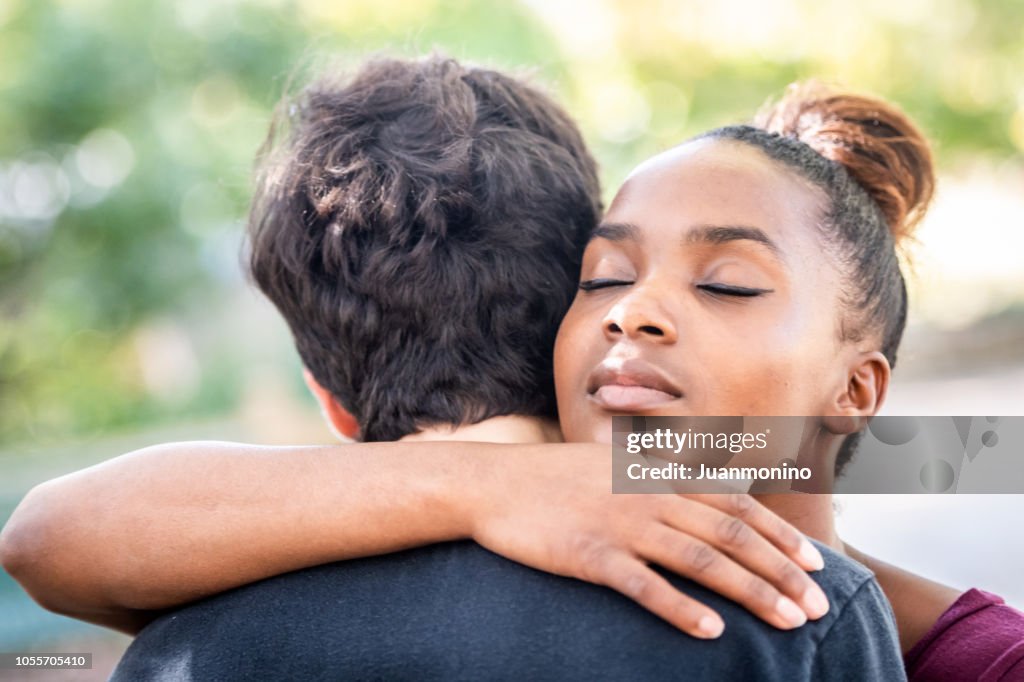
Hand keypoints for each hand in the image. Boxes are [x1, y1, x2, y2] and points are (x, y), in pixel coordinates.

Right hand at [467, 444, 828, 638]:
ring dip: (750, 593)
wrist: (494, 483)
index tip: (816, 565)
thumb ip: (660, 475)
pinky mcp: (591, 555)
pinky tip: (712, 633)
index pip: (735, 505)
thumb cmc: (555, 477)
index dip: (780, 535)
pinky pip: (644, 586)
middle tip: (818, 606)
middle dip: (781, 572)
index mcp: (658, 477)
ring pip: (700, 561)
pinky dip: (682, 609)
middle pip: (730, 536)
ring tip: (789, 622)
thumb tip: (704, 485)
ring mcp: (620, 526)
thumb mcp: (614, 464)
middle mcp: (649, 498)